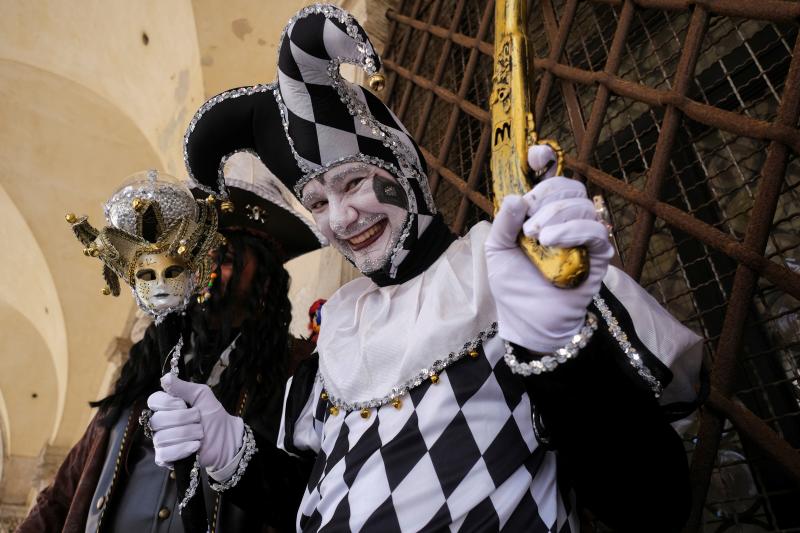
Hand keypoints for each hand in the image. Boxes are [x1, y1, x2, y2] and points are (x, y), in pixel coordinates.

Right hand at [150, 373, 243, 470]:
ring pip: (162, 437)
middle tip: (198, 420)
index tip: (184, 404)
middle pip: (158, 420)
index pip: (153, 401)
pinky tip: (195, 446)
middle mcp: (160, 424)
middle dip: (183, 419)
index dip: (168, 403)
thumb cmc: (213, 416)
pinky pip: (165, 454)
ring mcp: (161, 441)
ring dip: (187, 434)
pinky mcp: (165, 458)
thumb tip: (165, 377)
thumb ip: (183, 387)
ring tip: (200, 433)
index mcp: (167, 407)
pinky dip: (183, 449)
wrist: (226, 438)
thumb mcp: (202, 395)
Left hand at [485, 147, 613, 352]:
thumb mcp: (497, 249)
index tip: (536, 157)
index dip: (546, 159)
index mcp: (541, 212)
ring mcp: (583, 236)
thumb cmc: (513, 284)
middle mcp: (564, 219)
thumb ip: (504, 222)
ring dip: (557, 215)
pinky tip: (552, 242)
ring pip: (583, 205)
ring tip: (537, 238)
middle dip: (547, 196)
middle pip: (570, 186)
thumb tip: (515, 197)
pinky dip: (573, 230)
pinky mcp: (598, 255)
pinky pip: (595, 230)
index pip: (551, 175)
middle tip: (529, 220)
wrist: (528, 320)